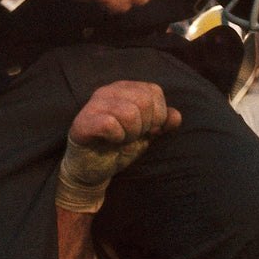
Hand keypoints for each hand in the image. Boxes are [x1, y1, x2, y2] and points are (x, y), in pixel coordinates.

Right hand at [57, 81, 180, 211]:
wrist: (93, 169)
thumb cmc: (119, 147)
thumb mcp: (147, 134)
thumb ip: (162, 123)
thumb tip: (175, 116)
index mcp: (125, 89)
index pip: (154, 91)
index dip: (157, 116)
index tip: (146, 130)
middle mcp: (108, 91)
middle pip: (144, 100)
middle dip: (145, 125)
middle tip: (132, 136)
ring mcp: (93, 104)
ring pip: (129, 113)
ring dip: (130, 134)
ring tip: (121, 139)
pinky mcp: (83, 122)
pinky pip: (110, 124)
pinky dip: (117, 138)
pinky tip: (111, 141)